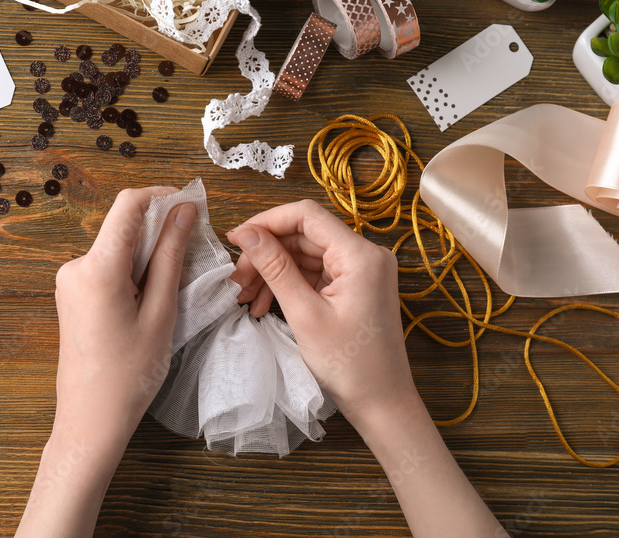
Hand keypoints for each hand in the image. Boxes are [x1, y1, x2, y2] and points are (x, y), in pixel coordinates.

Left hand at [16, 187, 194, 537]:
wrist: (91, 419)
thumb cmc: (130, 373)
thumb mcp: (161, 311)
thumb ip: (172, 255)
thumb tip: (185, 210)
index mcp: (97, 267)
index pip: (129, 204)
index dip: (163, 196)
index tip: (193, 204)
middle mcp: (76, 265)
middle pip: (126, 227)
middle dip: (162, 234)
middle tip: (194, 261)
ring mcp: (70, 279)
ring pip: (120, 248)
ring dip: (151, 258)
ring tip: (174, 293)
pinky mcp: (73, 293)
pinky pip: (110, 267)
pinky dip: (136, 274)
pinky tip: (152, 303)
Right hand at [227, 200, 412, 426]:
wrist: (382, 404)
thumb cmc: (349, 364)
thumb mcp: (304, 313)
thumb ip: (275, 267)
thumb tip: (246, 233)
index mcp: (360, 254)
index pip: (306, 215)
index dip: (266, 221)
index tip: (235, 238)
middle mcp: (365, 254)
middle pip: (304, 235)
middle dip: (266, 253)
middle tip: (235, 279)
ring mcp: (362, 271)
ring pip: (306, 255)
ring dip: (273, 271)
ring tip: (244, 297)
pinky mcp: (356, 287)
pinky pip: (315, 274)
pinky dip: (289, 285)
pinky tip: (263, 304)